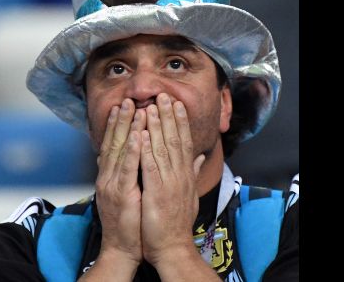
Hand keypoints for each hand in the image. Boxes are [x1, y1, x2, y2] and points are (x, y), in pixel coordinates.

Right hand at [93, 99, 144, 267]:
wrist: (122, 248)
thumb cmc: (130, 222)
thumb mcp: (131, 193)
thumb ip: (135, 174)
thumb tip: (140, 159)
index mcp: (111, 176)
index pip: (115, 145)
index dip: (119, 125)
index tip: (125, 106)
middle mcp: (108, 177)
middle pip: (114, 142)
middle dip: (121, 119)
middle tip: (127, 99)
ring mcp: (112, 184)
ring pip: (119, 150)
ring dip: (126, 128)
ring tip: (134, 108)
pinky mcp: (120, 194)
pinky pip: (127, 169)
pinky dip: (131, 150)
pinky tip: (137, 135)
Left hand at [139, 93, 205, 266]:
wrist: (173, 248)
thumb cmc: (176, 222)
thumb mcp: (188, 194)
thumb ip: (193, 172)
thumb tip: (201, 156)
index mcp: (185, 175)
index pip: (184, 142)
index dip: (181, 121)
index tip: (177, 103)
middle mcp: (180, 176)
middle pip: (176, 140)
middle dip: (169, 116)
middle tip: (164, 95)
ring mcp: (169, 184)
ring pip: (163, 149)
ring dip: (157, 126)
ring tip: (151, 106)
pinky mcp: (157, 193)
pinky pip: (151, 167)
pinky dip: (146, 149)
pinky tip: (142, 134)